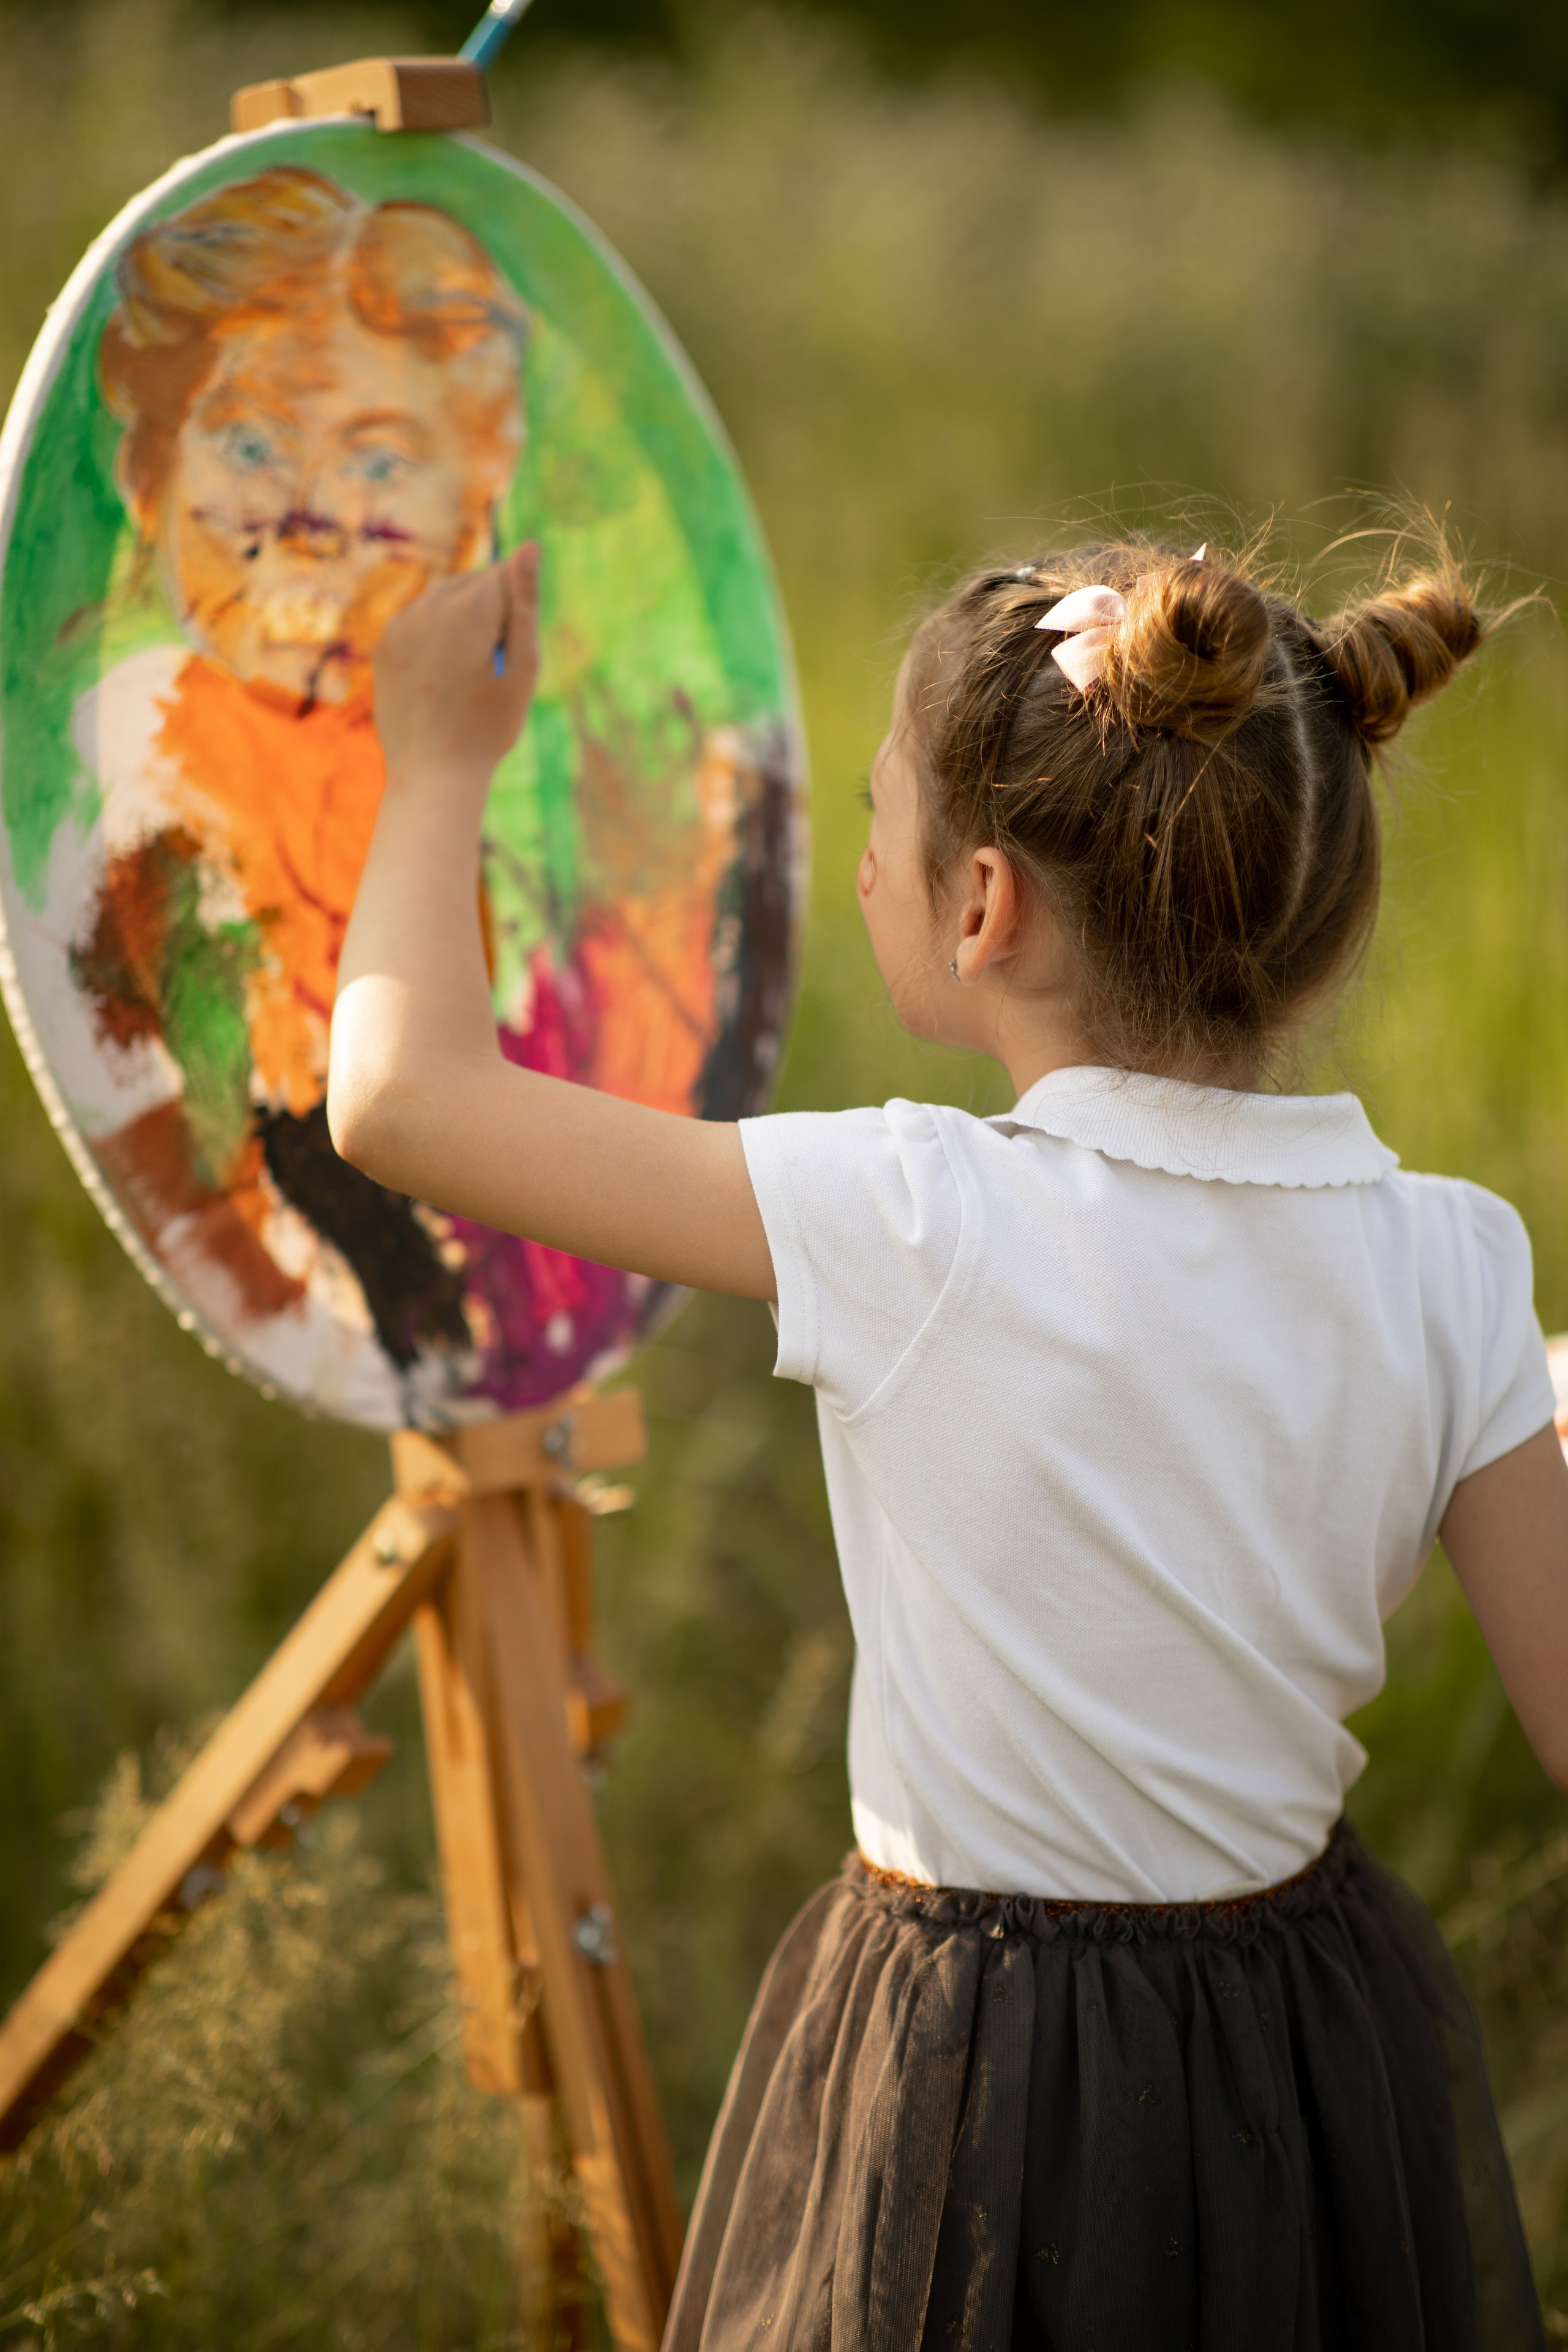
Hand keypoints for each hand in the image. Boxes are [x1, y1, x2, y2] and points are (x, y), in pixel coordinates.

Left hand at [373, 542, 539, 789]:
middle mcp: (429, 605)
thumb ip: (526, 601)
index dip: (516, 614)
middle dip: (487, 612)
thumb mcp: (523, 665)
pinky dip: (433, 637)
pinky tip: (440, 678)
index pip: (504, 577)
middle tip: (489, 670)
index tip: (508, 657)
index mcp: (468, 607)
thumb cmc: (489, 727)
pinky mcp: (384, 644)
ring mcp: (401, 624)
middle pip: (472, 584)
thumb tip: (529, 546)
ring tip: (464, 676)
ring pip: (443, 600)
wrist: (433, 774)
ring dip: (460, 622)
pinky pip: (417, 621)